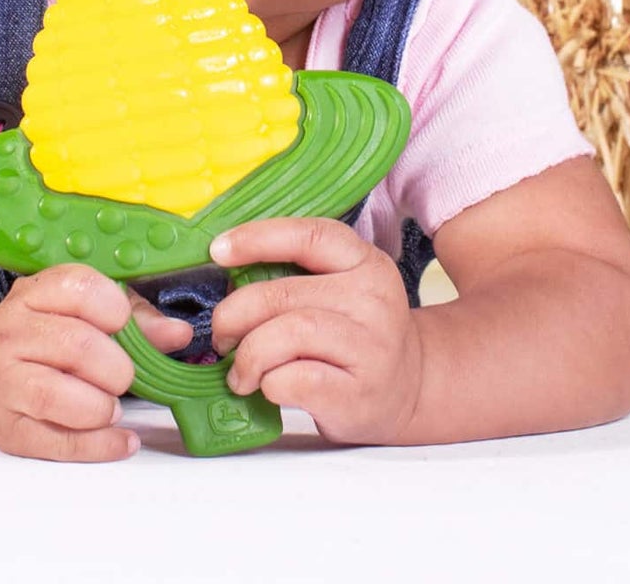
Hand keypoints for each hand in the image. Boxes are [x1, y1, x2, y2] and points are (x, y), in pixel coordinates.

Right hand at [0, 264, 190, 461]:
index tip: (123, 324)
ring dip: (102, 406)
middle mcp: (12, 333)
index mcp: (34, 293)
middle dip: (116, 367)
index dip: (115, 310)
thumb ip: (136, 321)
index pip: (80, 289)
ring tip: (113, 406)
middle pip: (76, 346)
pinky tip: (122, 441)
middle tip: (124, 376)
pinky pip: (56, 442)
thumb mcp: (86, 313)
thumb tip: (179, 334)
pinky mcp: (7, 429)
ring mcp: (3, 382)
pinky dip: (98, 446)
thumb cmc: (47, 338)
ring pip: (57, 395)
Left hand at [209, 219, 423, 443]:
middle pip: (282, 293)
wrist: (411, 388)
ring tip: (241, 373)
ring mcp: (369, 346)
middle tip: (222, 337)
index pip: (310, 236)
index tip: (218, 250)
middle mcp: (372, 298)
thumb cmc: (358, 337)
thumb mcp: (343, 292)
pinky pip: (293, 379)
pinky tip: (269, 388)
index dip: (258, 238)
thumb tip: (228, 278)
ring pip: (286, 334)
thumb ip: (299, 279)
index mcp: (366, 263)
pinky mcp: (357, 393)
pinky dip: (268, 383)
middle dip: (234, 315)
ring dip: (248, 356)